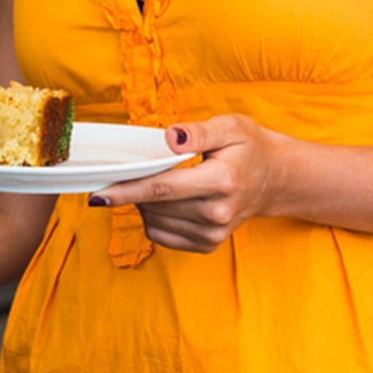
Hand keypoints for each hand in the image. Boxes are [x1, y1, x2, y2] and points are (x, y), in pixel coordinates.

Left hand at [90, 115, 287, 252]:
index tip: (98, 194)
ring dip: (145, 204)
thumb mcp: (229, 127)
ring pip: (155, 222)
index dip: (127, 190)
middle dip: (134, 190)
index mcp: (222, 181)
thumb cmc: (249, 148)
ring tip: (160, 183)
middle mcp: (217, 213)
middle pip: (155, 206)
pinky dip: (154, 218)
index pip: (163, 189)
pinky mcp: (207, 245)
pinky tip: (167, 202)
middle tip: (134, 171)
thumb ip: (197, 132)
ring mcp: (213, 234)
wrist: (274, 179)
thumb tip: (169, 136)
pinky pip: (162, 236)